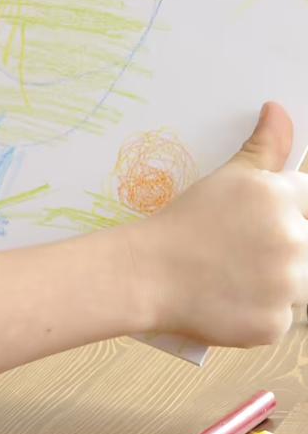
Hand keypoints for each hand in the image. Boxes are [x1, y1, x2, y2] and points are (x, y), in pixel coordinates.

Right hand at [132, 102, 307, 346]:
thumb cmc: (180, 222)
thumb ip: (264, 147)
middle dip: (281, 248)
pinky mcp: (273, 325)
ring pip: (299, 284)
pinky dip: (256, 313)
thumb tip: (279, 108)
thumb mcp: (225, 179)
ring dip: (275, 282)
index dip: (287, 210)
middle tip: (239, 252)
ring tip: (233, 276)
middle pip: (305, 245)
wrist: (143, 273)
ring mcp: (287, 287)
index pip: (307, 198)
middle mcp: (295, 241)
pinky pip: (279, 318)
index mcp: (282, 200)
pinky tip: (226, 300)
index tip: (258, 223)